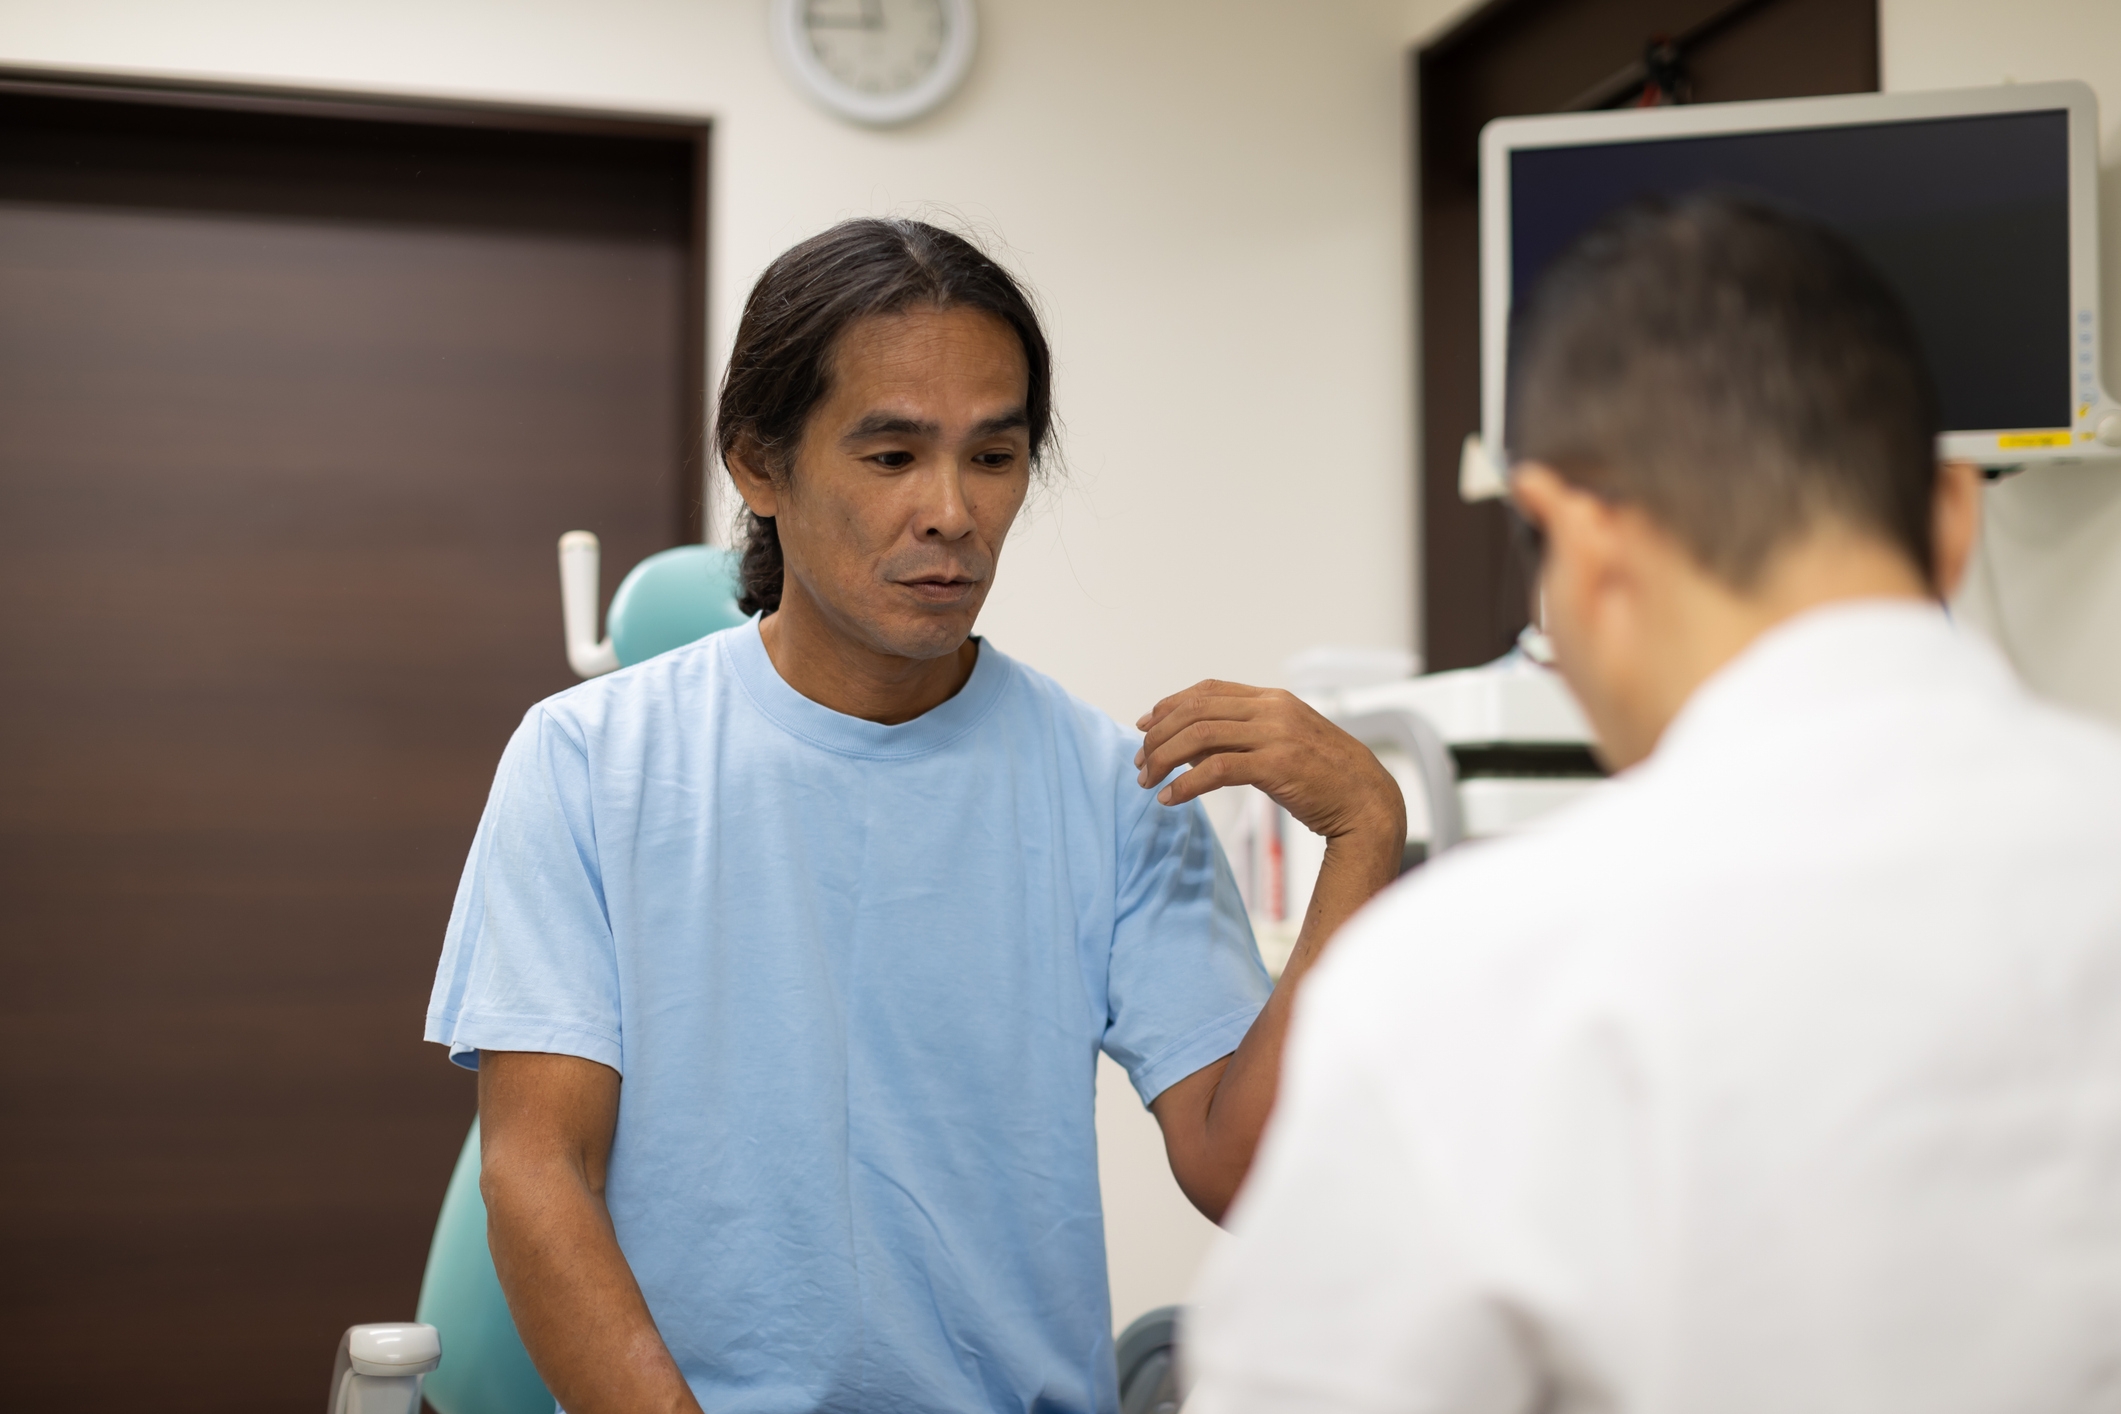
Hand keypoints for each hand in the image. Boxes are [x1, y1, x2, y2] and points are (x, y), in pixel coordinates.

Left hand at [1135, 680, 1405, 844]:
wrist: (1367, 800)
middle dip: (1158, 735)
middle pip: (1195, 711)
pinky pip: (1216, 769)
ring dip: (1164, 759)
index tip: (1144, 725)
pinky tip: (1171, 798)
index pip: (1207, 690)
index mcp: (1272, 699)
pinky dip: (1185, 784)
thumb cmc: (1325, 777)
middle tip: (1140, 762)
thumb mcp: (1284, 743)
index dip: (1169, 705)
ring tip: (1148, 781)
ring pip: (1199, 736)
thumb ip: (1245, 737)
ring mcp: (1276, 734)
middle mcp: (1272, 709)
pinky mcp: (1277, 765)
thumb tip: (1194, 748)